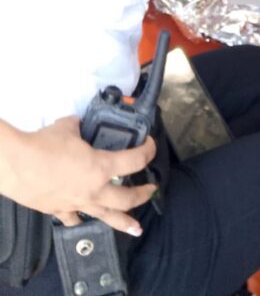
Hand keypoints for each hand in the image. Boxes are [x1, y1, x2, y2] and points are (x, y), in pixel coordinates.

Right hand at [2, 117, 156, 235]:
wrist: (16, 164)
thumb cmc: (44, 144)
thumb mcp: (68, 126)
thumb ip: (80, 127)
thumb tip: (79, 125)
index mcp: (101, 167)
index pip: (135, 161)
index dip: (147, 151)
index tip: (150, 146)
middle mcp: (94, 190)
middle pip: (126, 198)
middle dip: (142, 194)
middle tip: (151, 190)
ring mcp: (77, 204)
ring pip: (106, 217)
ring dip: (124, 221)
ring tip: (136, 228)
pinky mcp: (59, 210)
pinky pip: (75, 218)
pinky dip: (82, 218)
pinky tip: (85, 219)